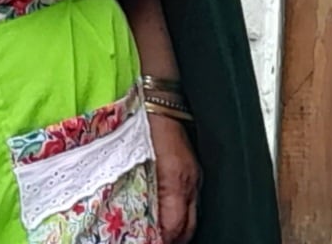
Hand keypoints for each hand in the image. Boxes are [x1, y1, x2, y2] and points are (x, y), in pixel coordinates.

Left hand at [148, 109, 200, 243]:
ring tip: (161, 233)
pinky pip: (192, 201)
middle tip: (157, 241)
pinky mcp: (193, 170)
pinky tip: (168, 212)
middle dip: (173, 239)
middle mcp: (190, 183)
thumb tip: (141, 219)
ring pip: (192, 216)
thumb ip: (142, 194)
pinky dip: (181, 213)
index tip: (150, 242)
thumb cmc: (145, 129)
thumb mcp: (137, 164)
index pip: (174, 227)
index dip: (162, 240)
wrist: (161, 102)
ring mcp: (195, 177)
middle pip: (188, 227)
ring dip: (177, 228)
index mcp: (176, 183)